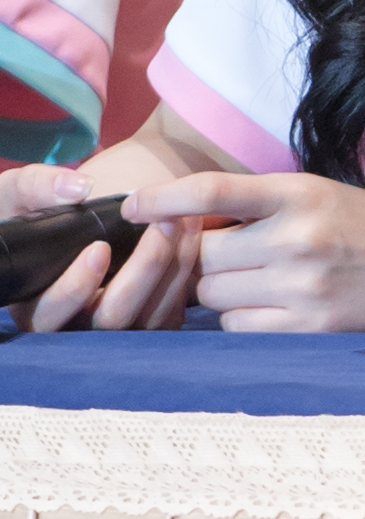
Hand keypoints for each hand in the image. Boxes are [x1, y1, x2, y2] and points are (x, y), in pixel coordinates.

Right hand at [0, 163, 200, 332]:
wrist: (65, 222)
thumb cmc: (29, 212)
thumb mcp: (18, 194)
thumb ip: (37, 187)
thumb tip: (78, 189)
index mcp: (34, 306)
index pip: (51, 314)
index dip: (75, 287)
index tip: (99, 248)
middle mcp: (72, 325)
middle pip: (111, 318)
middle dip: (143, 270)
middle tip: (164, 224)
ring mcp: (110, 331)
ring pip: (147, 320)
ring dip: (172, 270)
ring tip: (185, 221)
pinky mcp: (141, 324)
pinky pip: (168, 316)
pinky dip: (182, 279)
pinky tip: (191, 240)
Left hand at [123, 170, 364, 332]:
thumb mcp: (318, 194)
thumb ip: (258, 203)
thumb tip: (184, 222)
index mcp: (300, 192)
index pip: (213, 190)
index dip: (163, 198)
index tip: (130, 207)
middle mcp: (298, 238)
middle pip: (203, 255)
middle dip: (199, 257)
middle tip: (221, 255)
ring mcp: (303, 288)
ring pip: (214, 296)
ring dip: (220, 291)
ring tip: (255, 280)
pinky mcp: (310, 330)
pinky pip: (239, 329)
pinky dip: (241, 320)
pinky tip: (272, 307)